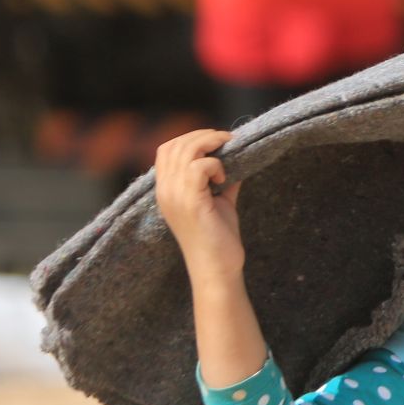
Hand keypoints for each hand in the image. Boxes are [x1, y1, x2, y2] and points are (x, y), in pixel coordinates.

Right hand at [155, 129, 244, 275]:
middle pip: (175, 144)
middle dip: (204, 136)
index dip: (190, 138)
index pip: (166, 149)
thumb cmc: (219, 238)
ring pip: (187, 151)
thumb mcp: (220, 201)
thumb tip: (238, 158)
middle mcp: (165, 191)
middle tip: (227, 141)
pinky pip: (199, 167)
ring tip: (227, 157)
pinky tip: (224, 180)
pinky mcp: (190, 203)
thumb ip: (222, 179)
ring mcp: (175, 196)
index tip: (217, 142)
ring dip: (211, 146)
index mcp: (166, 190)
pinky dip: (215, 166)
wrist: (218, 269)